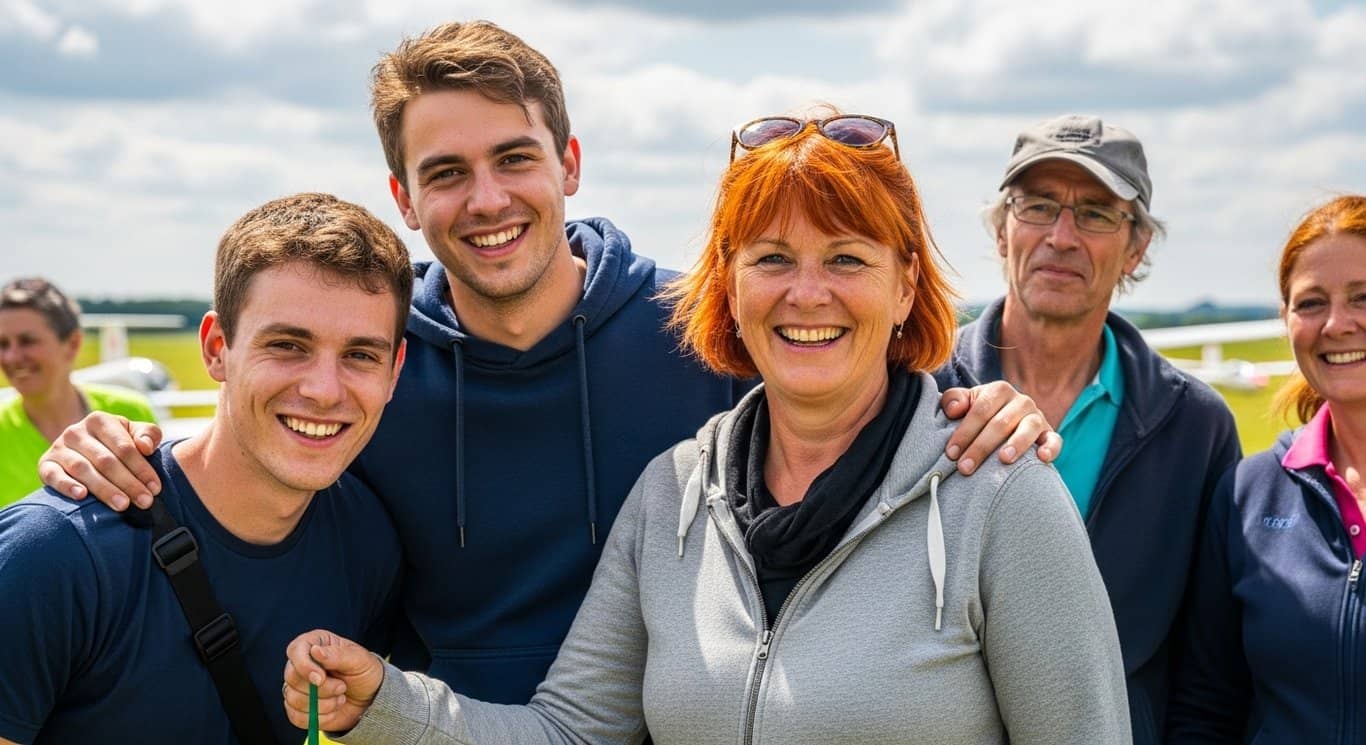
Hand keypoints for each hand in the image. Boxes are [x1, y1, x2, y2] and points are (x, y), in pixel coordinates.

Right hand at [37, 412, 163, 509]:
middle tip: (145, 502)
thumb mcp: (135, 433)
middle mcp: (76, 431)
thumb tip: (145, 446)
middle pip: (106, 461)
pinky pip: (53, 475)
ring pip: (83, 469)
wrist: (84, 448)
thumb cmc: (118, 443)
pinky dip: (66, 485)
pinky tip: (82, 496)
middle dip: (128, 483)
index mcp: (100, 420)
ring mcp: (59, 447)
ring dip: (104, 489)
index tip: (156, 488)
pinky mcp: (45, 464)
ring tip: (123, 505)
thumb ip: (149, 434)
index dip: (142, 469)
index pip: (124, 447)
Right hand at [283, 630, 384, 733]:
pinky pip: (296, 717)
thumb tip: (315, 650)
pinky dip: (318, 718)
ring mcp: (297, 686)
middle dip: (321, 689)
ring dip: (322, 704)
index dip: (304, 666)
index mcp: (314, 644)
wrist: (370, 697)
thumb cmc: (364, 671)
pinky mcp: (297, 708)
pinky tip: (332, 711)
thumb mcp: (358, 659)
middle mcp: (302, 664)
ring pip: (293, 699)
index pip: (295, 651)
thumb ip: (337, 655)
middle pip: (292, 677)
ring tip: (340, 697)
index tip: (321, 679)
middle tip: (342, 687)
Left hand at [940, 382, 1060, 474]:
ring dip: (1016, 444)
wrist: (1006, 422)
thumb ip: (953, 400)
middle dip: (981, 447)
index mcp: (999, 390)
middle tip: (965, 467)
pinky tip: (1042, 458)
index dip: (964, 432)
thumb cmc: (979, 415)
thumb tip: (954, 410)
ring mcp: (1037, 416)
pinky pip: (1054, 439)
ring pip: (1028, 428)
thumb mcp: (964, 403)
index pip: (980, 410)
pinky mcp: (1050, 433)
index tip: (951, 453)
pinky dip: (1051, 448)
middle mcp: (1021, 400)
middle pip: (1000, 423)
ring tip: (1003, 460)